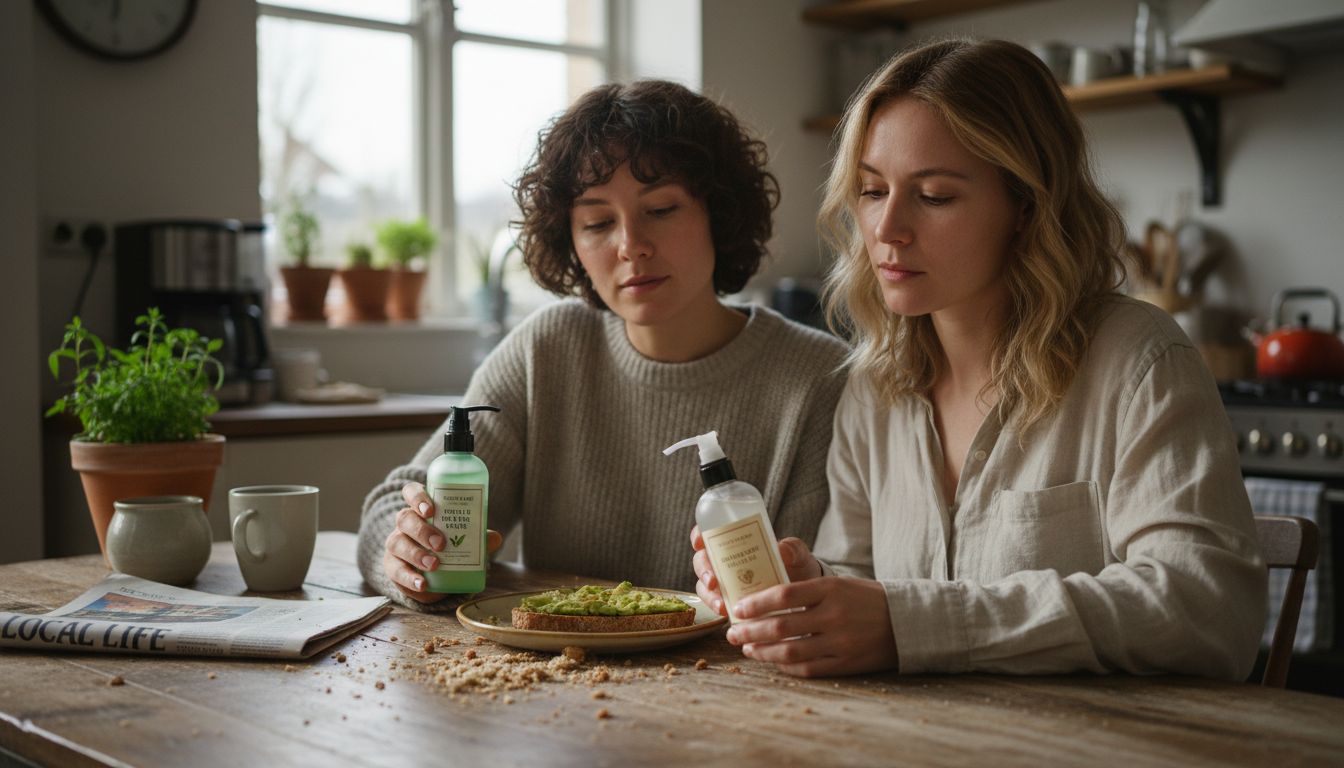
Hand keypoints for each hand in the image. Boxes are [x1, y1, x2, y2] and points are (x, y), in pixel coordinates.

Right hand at [382, 481, 503, 603]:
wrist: (435, 573)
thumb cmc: (451, 545)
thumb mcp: (466, 539)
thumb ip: (479, 537)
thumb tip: (495, 538)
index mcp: (421, 508)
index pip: (412, 492)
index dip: (417, 497)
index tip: (430, 510)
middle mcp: (405, 523)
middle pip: (405, 518)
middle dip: (422, 530)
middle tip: (440, 544)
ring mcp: (396, 544)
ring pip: (397, 543)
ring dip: (416, 554)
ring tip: (434, 565)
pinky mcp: (393, 566)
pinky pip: (395, 570)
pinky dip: (409, 577)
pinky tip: (422, 583)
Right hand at [690, 526, 822, 616]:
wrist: (806, 594)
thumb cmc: (797, 566)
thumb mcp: (798, 554)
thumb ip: (793, 549)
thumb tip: (782, 550)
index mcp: (736, 541)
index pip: (710, 533)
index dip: (699, 535)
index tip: (700, 542)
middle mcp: (725, 560)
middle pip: (702, 561)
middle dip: (703, 571)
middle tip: (713, 582)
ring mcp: (725, 582)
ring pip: (704, 586)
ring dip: (709, 596)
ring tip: (722, 606)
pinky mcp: (730, 601)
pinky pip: (716, 604)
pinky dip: (718, 609)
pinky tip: (728, 615)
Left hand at [725, 577, 897, 676]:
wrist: (906, 621)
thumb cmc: (865, 599)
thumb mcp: (839, 584)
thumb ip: (806, 590)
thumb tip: (764, 597)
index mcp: (831, 589)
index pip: (784, 594)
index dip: (756, 603)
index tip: (738, 609)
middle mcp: (834, 615)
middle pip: (781, 626)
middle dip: (750, 631)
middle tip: (732, 633)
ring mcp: (840, 641)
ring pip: (790, 650)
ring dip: (763, 651)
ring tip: (747, 648)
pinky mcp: (846, 663)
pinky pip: (808, 668)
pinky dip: (786, 666)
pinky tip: (773, 661)